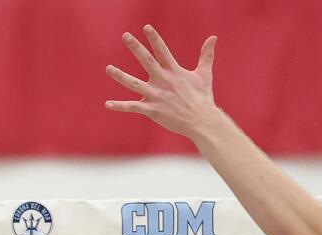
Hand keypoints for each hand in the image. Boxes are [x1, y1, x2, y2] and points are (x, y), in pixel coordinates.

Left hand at [105, 25, 217, 139]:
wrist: (201, 120)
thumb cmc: (203, 97)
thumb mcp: (204, 74)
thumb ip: (206, 55)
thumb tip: (213, 37)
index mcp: (174, 71)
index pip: (162, 50)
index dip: (154, 38)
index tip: (146, 27)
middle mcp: (163, 81)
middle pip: (146, 61)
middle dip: (136, 47)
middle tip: (125, 35)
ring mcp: (156, 96)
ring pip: (133, 84)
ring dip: (120, 76)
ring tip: (108, 68)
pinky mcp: (151, 110)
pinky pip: (132, 107)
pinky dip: (119, 106)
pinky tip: (107, 104)